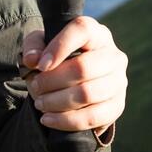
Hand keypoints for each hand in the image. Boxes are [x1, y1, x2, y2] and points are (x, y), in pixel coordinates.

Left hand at [20, 17, 127, 133]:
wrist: (74, 87)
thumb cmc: (58, 61)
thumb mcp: (42, 47)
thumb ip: (33, 47)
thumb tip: (32, 59)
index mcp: (97, 34)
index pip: (83, 30)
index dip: (59, 46)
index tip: (40, 65)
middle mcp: (113, 55)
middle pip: (83, 67)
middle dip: (52, 81)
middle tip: (36, 87)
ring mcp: (118, 82)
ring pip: (87, 94)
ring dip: (56, 102)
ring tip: (40, 103)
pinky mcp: (117, 106)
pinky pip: (92, 117)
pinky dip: (66, 120)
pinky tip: (48, 119)